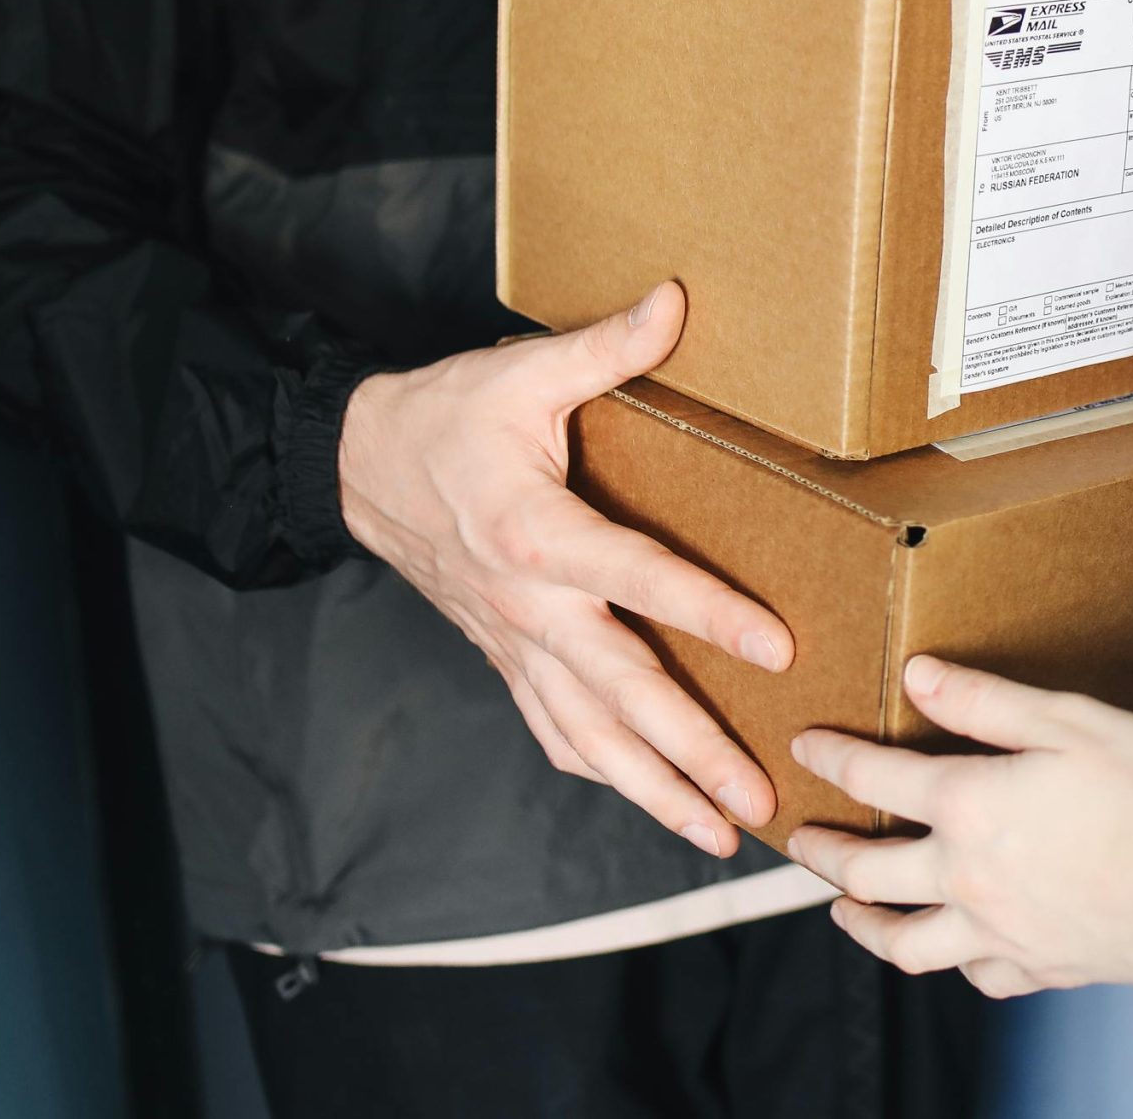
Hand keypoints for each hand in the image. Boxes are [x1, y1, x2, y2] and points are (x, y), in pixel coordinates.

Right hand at [337, 282, 788, 856]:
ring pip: (589, 735)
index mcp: (537, 533)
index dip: (708, 614)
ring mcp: (515, 644)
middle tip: (757, 797)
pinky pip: (554, 730)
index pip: (638, 579)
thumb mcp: (520, 371)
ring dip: (655, 790)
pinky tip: (647, 801)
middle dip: (693, 751)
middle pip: (621, 693)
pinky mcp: (506, 659)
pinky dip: (601, 771)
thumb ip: (604, 347)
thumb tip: (676, 300)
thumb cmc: (445, 417)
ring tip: (720, 832)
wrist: (355, 466)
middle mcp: (528, 606)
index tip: (776, 650)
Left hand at [787, 657, 1132, 997]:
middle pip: (867, 871)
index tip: (805, 747)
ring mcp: (999, 932)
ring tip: (841, 911)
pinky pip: (974, 977)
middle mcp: (967, 876)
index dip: (831, 757)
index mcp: (969, 804)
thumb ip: (987, 700)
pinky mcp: (1040, 968)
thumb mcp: (1072, 720)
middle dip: (822, 852)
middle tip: (799, 840)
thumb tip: (917, 675)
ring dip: (860, 924)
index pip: (874, 776)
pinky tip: (951, 953)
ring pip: (904, 941)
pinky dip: (950, 963)